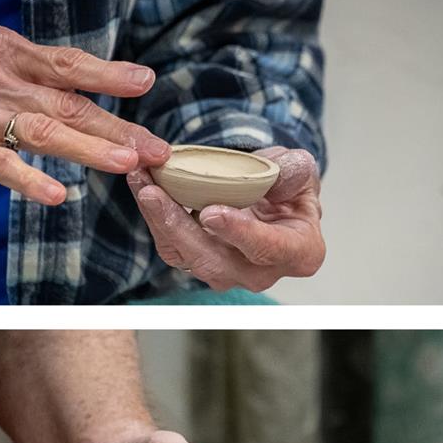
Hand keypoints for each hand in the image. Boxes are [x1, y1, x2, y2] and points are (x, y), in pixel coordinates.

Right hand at [0, 25, 169, 203]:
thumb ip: (41, 76)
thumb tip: (102, 91)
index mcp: (9, 52)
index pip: (67, 63)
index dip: (107, 74)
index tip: (144, 82)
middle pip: (66, 103)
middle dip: (116, 126)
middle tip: (154, 147)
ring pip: (43, 132)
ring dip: (89, 149)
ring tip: (126, 162)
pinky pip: (1, 165)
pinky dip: (30, 180)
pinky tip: (56, 193)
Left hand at [127, 147, 324, 291]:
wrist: (274, 198)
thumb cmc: (291, 188)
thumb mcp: (301, 169)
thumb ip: (294, 171)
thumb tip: (274, 177)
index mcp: (298, 254)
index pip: (267, 248)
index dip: (239, 232)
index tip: (210, 213)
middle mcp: (261, 273)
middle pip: (215, 261)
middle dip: (179, 227)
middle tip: (154, 193)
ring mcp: (227, 273)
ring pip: (186, 256)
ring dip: (158, 219)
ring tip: (141, 182)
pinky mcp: (199, 262)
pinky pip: (172, 246)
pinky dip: (154, 215)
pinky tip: (142, 186)